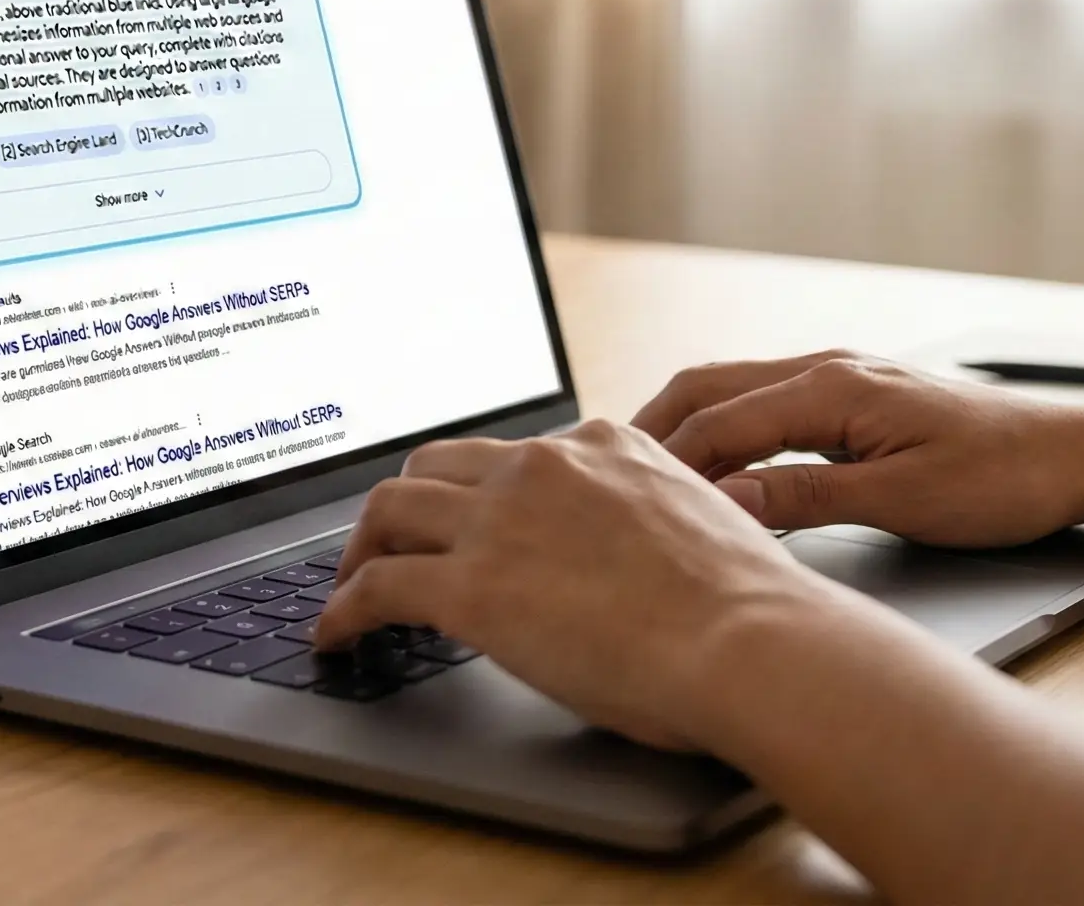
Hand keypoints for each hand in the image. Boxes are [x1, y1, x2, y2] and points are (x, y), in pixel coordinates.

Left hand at [313, 420, 855, 751]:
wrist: (748, 638)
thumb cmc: (747, 608)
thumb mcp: (702, 525)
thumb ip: (654, 520)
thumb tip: (643, 557)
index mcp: (605, 445)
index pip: (515, 455)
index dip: (480, 492)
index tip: (469, 521)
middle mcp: (544, 465)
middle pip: (435, 465)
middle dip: (403, 505)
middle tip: (389, 546)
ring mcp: (501, 520)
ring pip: (390, 509)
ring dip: (359, 549)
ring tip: (347, 588)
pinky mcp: (471, 586)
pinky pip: (376, 587)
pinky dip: (342, 610)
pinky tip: (335, 637)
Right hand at [635, 351, 1083, 545]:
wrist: (1076, 453)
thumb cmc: (1004, 477)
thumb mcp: (902, 501)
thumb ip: (807, 498)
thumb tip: (727, 502)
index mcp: (832, 387)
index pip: (718, 422)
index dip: (663, 465)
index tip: (619, 503)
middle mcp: (828, 369)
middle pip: (708, 388)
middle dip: (650, 431)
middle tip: (600, 480)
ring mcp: (841, 377)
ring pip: (733, 390)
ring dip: (684, 428)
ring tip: (639, 475)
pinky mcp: (856, 398)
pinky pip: (766, 404)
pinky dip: (724, 431)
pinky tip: (715, 467)